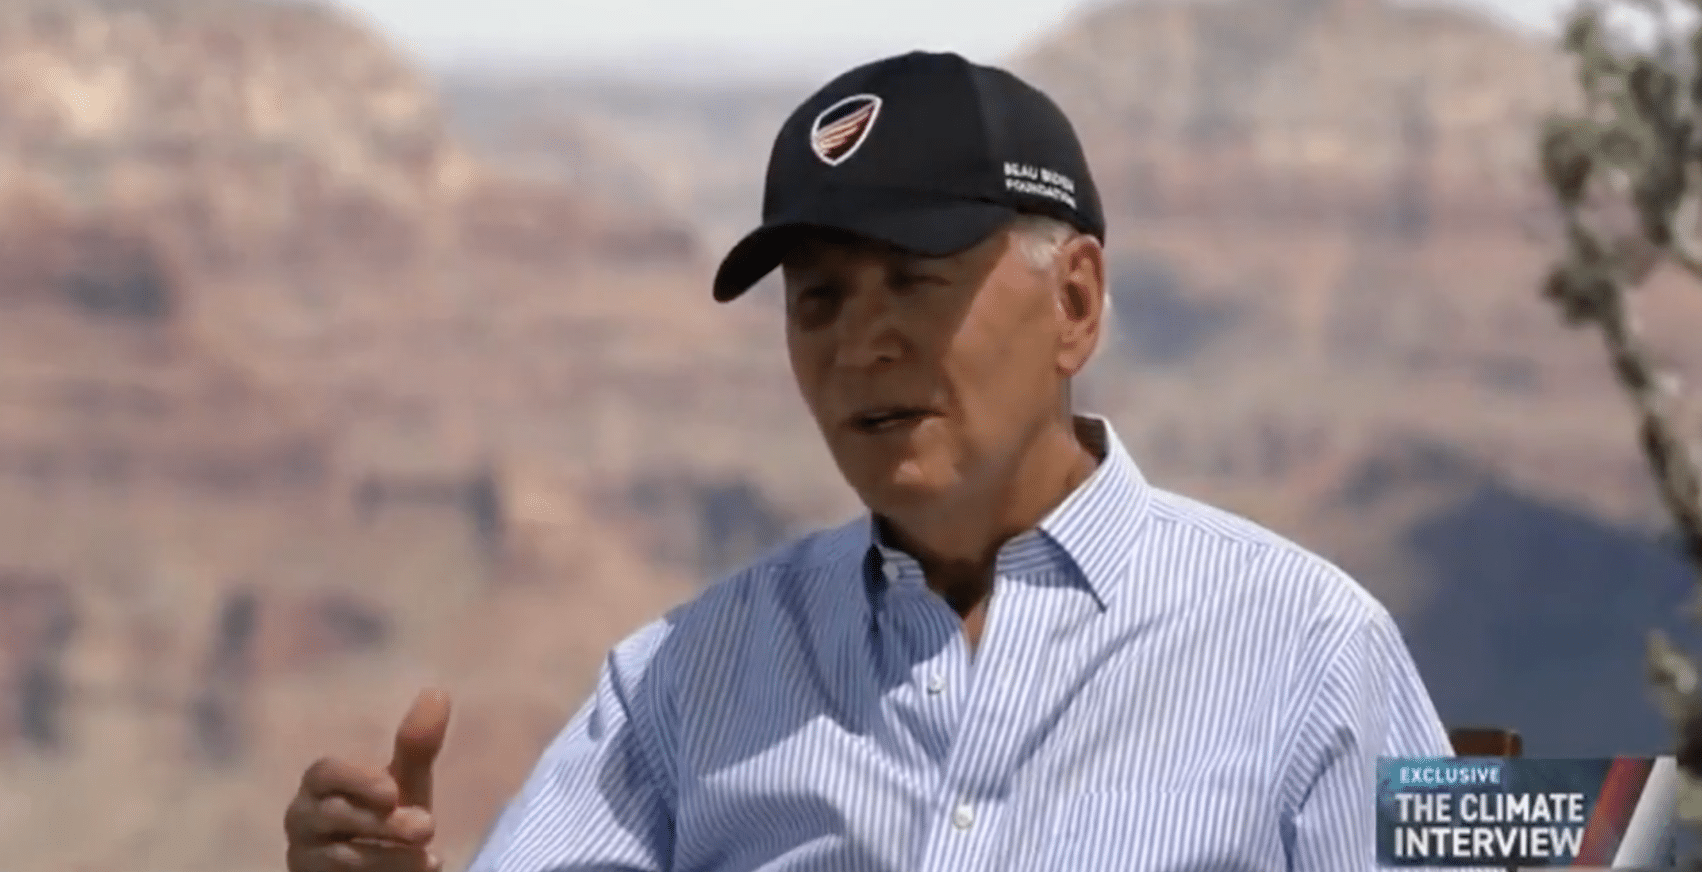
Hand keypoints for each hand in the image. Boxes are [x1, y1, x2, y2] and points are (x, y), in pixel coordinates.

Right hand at [285, 688, 452, 871]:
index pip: (325, 772)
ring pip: (339, 857)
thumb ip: (416, 745)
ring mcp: (304, 856)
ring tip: (427, 858)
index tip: (393, 792)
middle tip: (428, 827)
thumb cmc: (389, 816)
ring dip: (389, 858)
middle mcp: (302, 818)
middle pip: (332, 815)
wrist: (382, 865)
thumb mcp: (404, 783)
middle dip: (384, 824)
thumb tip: (437, 692)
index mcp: (320, 784)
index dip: (357, 780)